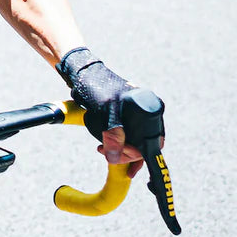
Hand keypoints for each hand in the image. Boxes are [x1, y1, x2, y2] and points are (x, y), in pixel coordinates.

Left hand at [57, 48, 159, 170]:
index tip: (122, 163)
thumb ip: (113, 134)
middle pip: (145, 144)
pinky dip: (118, 145)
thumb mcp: (106, 112)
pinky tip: (106, 147)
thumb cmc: (97, 87)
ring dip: (120, 150)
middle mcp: (148, 112)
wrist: (83, 73)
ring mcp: (138, 115)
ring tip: (103, 149)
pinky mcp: (127, 117)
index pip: (153, 142)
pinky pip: (128, 137)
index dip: (136, 155)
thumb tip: (115, 158)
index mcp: (150, 108)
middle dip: (125, 153)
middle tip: (105, 153)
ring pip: (135, 142)